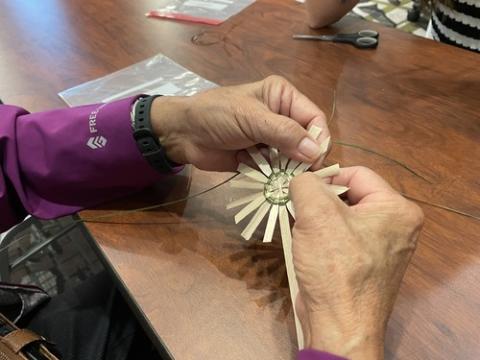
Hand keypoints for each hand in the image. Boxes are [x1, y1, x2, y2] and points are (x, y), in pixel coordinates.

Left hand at [150, 75, 328, 170]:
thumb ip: (284, 133)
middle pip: (307, 141)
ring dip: (290, 171)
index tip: (315, 161)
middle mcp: (282, 117)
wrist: (183, 135)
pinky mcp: (262, 159)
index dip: (318, 139)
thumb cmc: (216, 115)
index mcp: (283, 97)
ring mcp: (272, 140)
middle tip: (301, 176)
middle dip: (305, 158)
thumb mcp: (251, 118)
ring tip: (284, 181)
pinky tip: (271, 183)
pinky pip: (278, 171)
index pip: (314, 118)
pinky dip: (276, 178)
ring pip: (294, 159)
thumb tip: (316, 152)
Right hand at [289, 167, 423, 358]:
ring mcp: (383, 247)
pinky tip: (309, 246)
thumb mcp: (316, 214)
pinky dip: (323, 237)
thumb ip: (306, 184)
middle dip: (320, 201)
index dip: (326, 176)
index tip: (300, 187)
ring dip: (318, 220)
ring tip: (303, 229)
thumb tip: (300, 179)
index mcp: (397, 209)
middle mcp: (397, 226)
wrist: (339, 326)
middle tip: (299, 210)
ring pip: (343, 216)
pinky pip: (343, 237)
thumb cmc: (334, 268)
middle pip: (351, 195)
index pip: (357, 173)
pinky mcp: (367, 264)